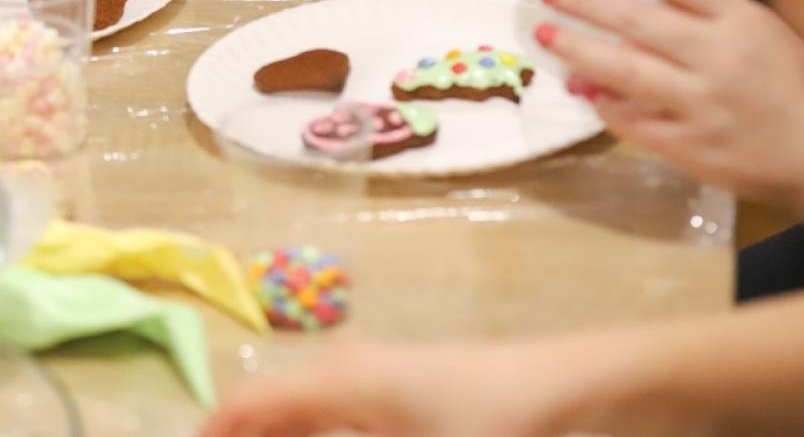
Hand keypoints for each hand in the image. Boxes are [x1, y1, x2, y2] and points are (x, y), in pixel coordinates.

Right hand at [202, 342, 582, 436]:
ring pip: (302, 417)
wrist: (591, 394)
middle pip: (268, 412)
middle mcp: (347, 373)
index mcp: (337, 382)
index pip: (243, 408)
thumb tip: (274, 435)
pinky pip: (334, 421)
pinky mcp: (408, 399)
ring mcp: (379, 383)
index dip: (211, 435)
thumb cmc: (501, 427)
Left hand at [536, 0, 803, 206]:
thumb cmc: (795, 82)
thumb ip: (707, 11)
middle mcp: (717, 56)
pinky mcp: (690, 144)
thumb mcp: (761, 29)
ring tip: (544, 33)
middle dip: (583, 2)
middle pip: (636, 21)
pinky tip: (581, 88)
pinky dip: (603, 102)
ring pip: (624, 71)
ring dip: (577, 49)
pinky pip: (633, 120)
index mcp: (739, 20)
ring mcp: (701, 103)